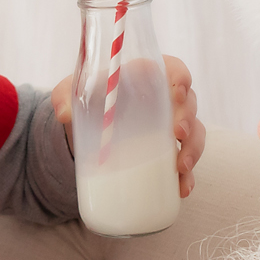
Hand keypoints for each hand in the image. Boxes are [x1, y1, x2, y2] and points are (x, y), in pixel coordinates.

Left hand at [50, 54, 207, 198]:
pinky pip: (186, 163)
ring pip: (195, 135)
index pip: (174, 70)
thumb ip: (63, 96)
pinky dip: (188, 177)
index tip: (177, 93)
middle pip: (190, 105)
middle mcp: (167, 102)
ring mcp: (172, 129)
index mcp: (148, 78)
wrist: (88, 131)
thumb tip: (64, 114)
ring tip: (181, 166)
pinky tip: (183, 189)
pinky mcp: (170, 154)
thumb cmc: (88, 101)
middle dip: (188, 119)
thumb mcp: (71, 95)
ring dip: (193, 150)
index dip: (181, 78)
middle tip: (178, 134)